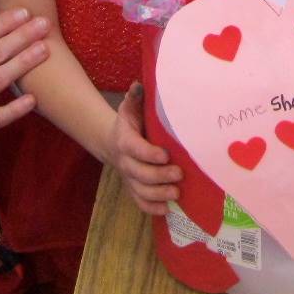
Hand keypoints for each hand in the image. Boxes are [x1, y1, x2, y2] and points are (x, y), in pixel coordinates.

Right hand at [110, 84, 182, 215]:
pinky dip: (152, 208)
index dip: (149, 154)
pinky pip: (139, 202)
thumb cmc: (131, 123)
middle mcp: (125, 162)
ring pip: (140, 191)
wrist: (114, 142)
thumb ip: (136, 97)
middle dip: (159, 176)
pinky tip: (166, 209)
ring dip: (158, 194)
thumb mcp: (131, 107)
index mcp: (125, 140)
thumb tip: (139, 84)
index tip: (166, 154)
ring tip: (177, 193)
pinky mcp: (133, 189)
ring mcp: (129, 178)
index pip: (135, 149)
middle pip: (139, 174)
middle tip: (179, 174)